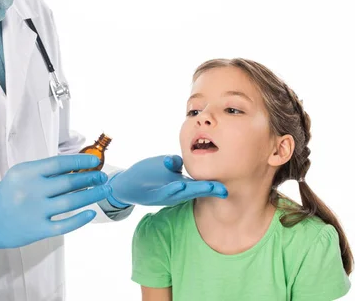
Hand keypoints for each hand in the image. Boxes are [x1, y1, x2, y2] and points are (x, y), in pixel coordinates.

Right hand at [0, 154, 110, 253]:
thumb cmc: (5, 196)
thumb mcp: (19, 176)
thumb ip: (43, 171)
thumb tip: (75, 167)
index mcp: (26, 173)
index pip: (60, 163)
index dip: (80, 161)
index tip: (94, 162)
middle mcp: (31, 190)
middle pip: (69, 182)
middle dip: (91, 178)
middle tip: (103, 177)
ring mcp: (35, 211)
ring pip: (72, 201)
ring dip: (92, 195)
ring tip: (103, 191)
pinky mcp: (38, 229)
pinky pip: (65, 224)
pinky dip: (80, 219)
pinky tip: (90, 213)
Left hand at [107, 155, 226, 207]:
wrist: (127, 186)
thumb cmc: (149, 176)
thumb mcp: (164, 168)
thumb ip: (175, 164)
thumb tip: (178, 160)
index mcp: (181, 186)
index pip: (199, 186)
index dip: (213, 187)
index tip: (227, 189)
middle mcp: (175, 193)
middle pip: (194, 190)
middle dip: (207, 189)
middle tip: (223, 190)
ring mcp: (165, 194)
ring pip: (181, 192)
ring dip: (191, 190)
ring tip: (205, 188)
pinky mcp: (153, 193)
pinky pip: (164, 191)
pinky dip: (172, 189)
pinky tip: (180, 185)